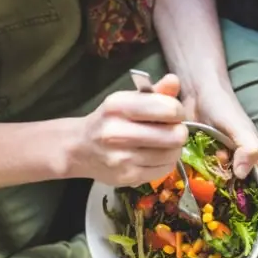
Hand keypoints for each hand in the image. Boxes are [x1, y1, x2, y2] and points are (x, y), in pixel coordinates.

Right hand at [70, 75, 187, 185]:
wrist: (79, 148)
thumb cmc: (109, 120)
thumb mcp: (128, 100)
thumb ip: (154, 92)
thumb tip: (174, 80)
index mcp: (118, 106)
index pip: (169, 109)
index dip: (179, 111)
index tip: (173, 113)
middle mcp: (117, 132)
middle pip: (176, 135)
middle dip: (179, 132)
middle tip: (171, 130)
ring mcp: (122, 158)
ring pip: (173, 154)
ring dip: (173, 148)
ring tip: (162, 144)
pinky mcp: (128, 177)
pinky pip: (165, 169)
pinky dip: (166, 162)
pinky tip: (154, 156)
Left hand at [184, 86, 257, 250]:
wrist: (198, 90)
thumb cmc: (222, 105)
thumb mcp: (236, 124)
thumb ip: (246, 145)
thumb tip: (246, 172)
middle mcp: (246, 170)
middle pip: (254, 205)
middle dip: (252, 229)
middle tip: (242, 253)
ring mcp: (227, 170)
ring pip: (232, 201)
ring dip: (229, 221)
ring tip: (220, 244)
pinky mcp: (210, 168)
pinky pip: (212, 192)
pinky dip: (209, 206)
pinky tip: (197, 221)